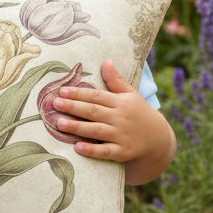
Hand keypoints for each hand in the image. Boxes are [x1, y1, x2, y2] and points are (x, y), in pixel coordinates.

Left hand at [48, 60, 175, 184]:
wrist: (158, 138)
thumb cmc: (139, 112)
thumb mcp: (131, 94)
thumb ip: (116, 80)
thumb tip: (106, 61)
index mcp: (121, 102)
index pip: (97, 96)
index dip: (79, 93)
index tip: (62, 90)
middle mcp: (120, 118)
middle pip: (94, 111)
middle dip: (73, 107)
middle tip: (55, 103)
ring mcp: (121, 136)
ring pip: (96, 130)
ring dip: (77, 127)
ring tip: (59, 123)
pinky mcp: (122, 152)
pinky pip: (105, 151)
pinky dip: (92, 150)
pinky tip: (77, 147)